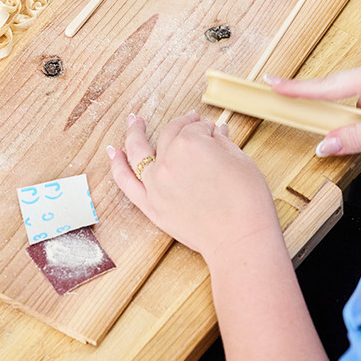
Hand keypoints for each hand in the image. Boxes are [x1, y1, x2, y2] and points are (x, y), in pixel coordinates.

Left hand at [108, 112, 280, 262]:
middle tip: (190, 121)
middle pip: (171, 135)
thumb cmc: (246, 200)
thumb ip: (222, 142)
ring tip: (135, 121)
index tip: (215, 132)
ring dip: (135, 132)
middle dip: (183, 125)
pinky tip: (114, 153)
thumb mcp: (241, 160)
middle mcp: (168, 159)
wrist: (239, 239)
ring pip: (138, 151)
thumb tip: (216, 131)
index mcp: (191, 143)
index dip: (209, 129)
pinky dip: (117, 166)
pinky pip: (126, 182)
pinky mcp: (150, 205)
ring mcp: (155, 183)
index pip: (198, 128)